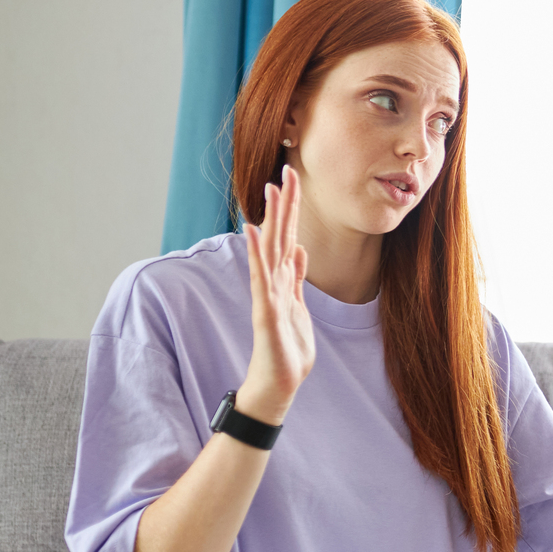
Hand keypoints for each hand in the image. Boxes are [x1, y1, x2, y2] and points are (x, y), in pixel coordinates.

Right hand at [240, 165, 314, 423]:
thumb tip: (300, 250)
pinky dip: (256, 254)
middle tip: (287, 170)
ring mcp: (268, 294)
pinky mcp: (266, 310)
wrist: (279, 381)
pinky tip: (252, 232)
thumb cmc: (288, 347)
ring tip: (271, 190)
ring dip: (271, 218)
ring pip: (270, 249)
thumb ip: (297, 278)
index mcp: (284, 280)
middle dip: (285, 204)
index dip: (292, 210)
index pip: (288, 237)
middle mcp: (273, 281)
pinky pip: (261, 278)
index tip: (295, 180)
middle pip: (279, 235)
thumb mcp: (300, 306)